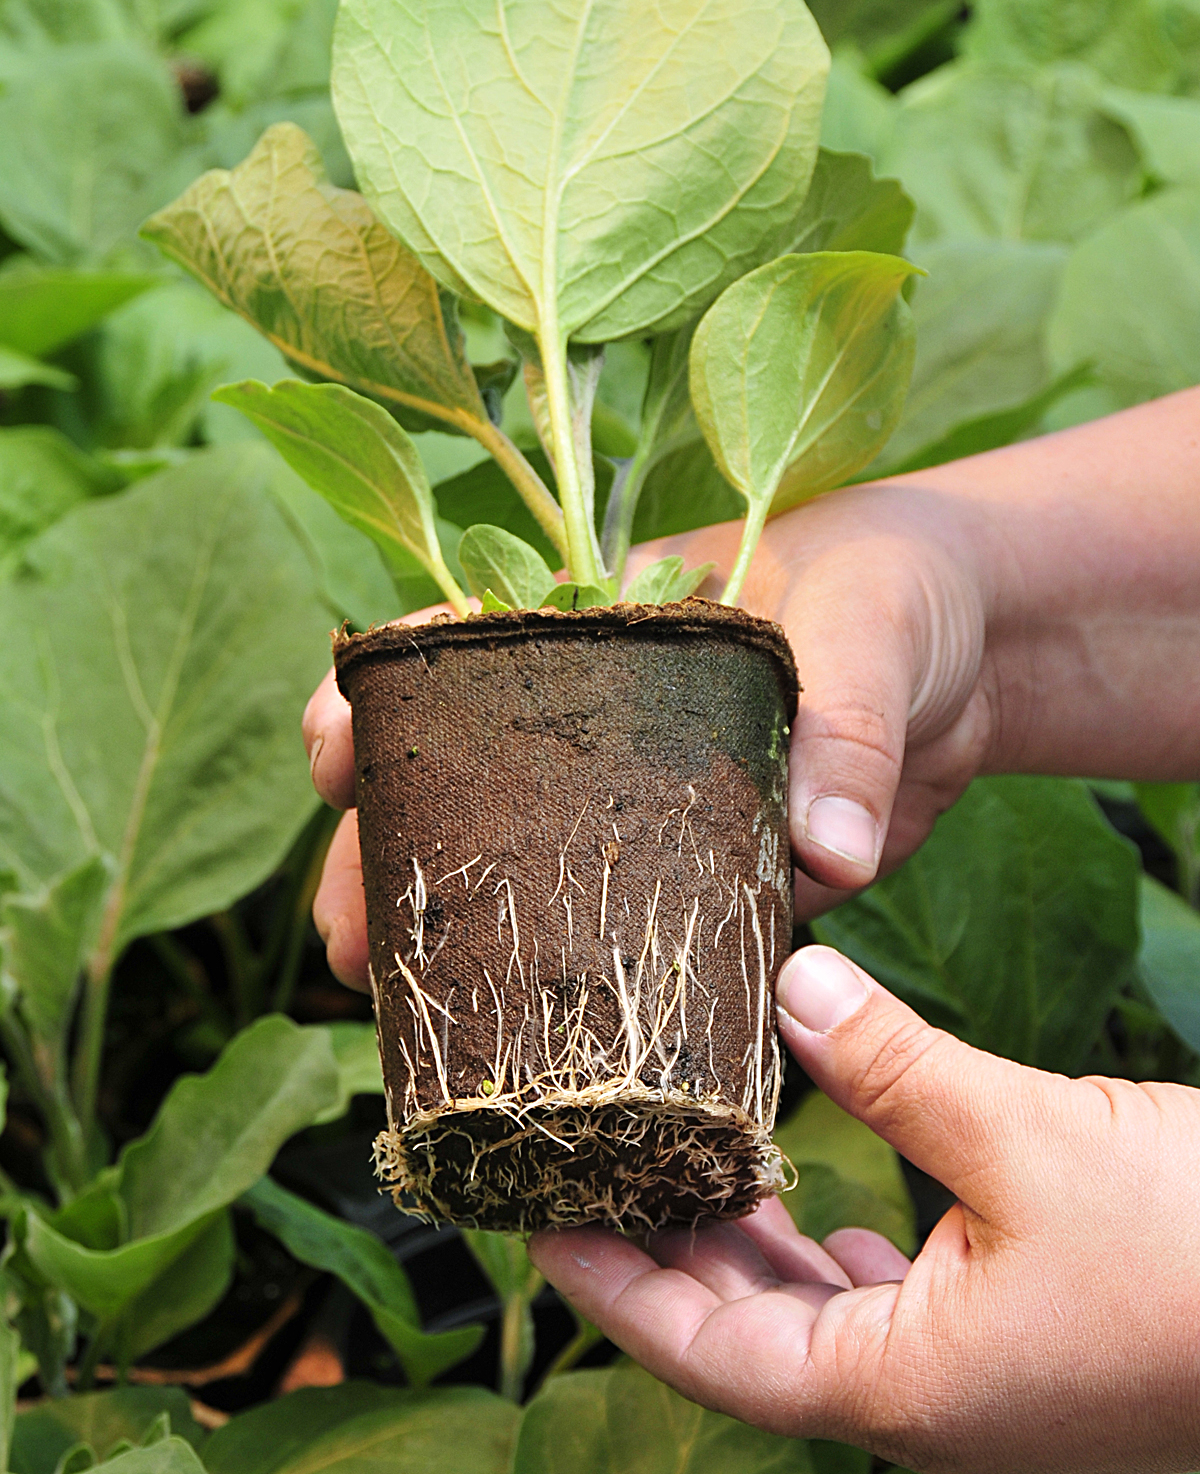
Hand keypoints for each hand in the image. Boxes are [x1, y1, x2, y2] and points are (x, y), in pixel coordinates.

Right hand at [303, 392, 1199, 979]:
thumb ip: (846, 720)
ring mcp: (650, 806)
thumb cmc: (903, 585)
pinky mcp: (711, 877)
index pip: (462, 648)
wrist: (986, 658)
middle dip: (391, 856)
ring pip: (529, 872)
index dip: (380, 698)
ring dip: (461, 940)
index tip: (334, 753)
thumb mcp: (868, 619)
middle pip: (465, 784)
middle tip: (351, 942)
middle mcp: (604, 722)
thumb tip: (830, 853)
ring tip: (405, 1021)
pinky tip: (541, 1049)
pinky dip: (588, 987)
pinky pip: (634, 933)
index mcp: (607, 624)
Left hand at [530, 944, 1199, 1473]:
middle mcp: (924, 1404)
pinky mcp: (1019, 1343)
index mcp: (901, 1390)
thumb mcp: (1029, 1139)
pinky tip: (819, 1193)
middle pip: (746, 1335)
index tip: (532, 1223)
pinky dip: (831, 1244)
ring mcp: (974, 1382)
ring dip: (747, 1239)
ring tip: (680, 1151)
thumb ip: (895, 1065)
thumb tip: (789, 988)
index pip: (701, 1351)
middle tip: (590, 1161)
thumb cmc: (1195, 1255)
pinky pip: (888, 1301)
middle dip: (664, 1249)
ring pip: (816, 1316)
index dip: (608, 1285)